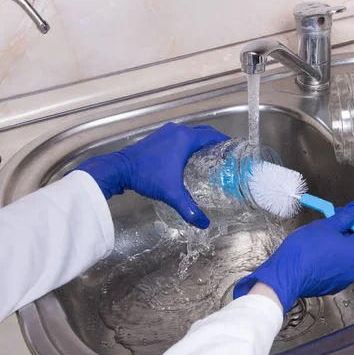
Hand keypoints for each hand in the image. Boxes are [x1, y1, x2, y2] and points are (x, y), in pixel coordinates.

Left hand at [76, 122, 228, 228]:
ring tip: (210, 158)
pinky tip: (190, 158)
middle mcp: (178, 131)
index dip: (225, 142)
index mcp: (185, 138)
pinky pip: (180, 137)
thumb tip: (204, 223)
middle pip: (203, 132)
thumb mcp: (171, 193)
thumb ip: (188, 208)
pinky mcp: (158, 136)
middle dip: (215, 142)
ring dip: (201, 143)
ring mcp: (167, 132)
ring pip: (191, 134)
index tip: (233, 151)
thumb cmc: (147, 176)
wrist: (119, 169)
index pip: (212, 135)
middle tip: (224, 156)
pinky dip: (189, 144)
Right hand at [233, 202, 353, 312]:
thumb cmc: (306, 250)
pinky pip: (337, 267)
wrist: (287, 275)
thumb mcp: (326, 226)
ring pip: (347, 256)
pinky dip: (331, 258)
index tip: (341, 214)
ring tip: (320, 238)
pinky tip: (316, 253)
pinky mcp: (333, 285)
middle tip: (329, 224)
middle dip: (345, 231)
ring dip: (338, 245)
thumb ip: (344, 217)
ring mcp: (345, 279)